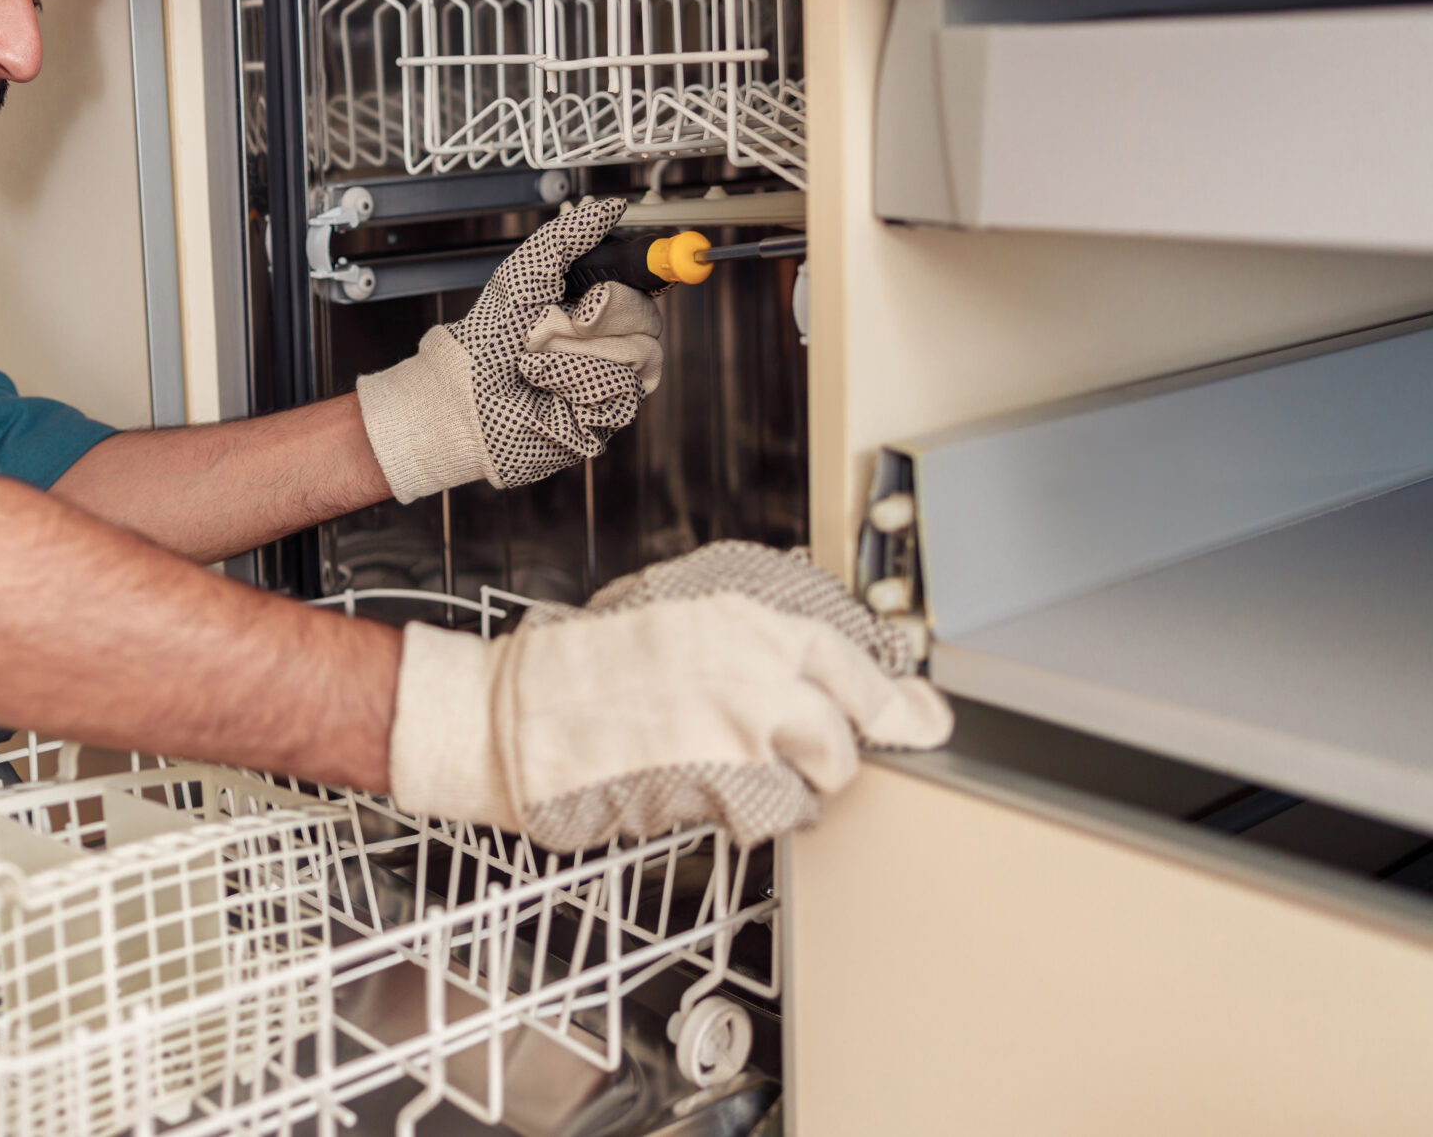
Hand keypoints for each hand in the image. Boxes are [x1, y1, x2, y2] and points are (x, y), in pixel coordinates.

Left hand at [355, 196, 663, 502]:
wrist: (463, 398)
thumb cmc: (486, 340)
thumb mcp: (525, 275)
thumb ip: (567, 237)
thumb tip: (608, 207)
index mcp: (594, 310)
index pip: (641, 286)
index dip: (643, 275)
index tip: (631, 270)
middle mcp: (608, 345)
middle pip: (647, 315)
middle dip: (597, 314)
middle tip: (550, 324)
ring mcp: (611, 382)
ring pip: (640, 351)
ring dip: (577, 352)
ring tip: (537, 362)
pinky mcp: (607, 418)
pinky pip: (621, 386)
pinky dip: (574, 379)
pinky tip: (547, 388)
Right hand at [383, 540, 952, 849]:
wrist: (511, 719)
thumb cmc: (574, 670)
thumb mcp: (669, 615)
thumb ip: (748, 638)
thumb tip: (818, 668)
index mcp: (745, 614)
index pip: (852, 657)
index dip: (892, 696)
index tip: (920, 717)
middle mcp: (757, 664)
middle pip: (850, 727)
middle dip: (829, 752)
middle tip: (793, 756)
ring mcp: (744, 728)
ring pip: (814, 781)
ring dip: (780, 788)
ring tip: (717, 770)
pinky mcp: (725, 788)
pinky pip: (768, 819)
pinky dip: (743, 818)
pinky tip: (692, 793)